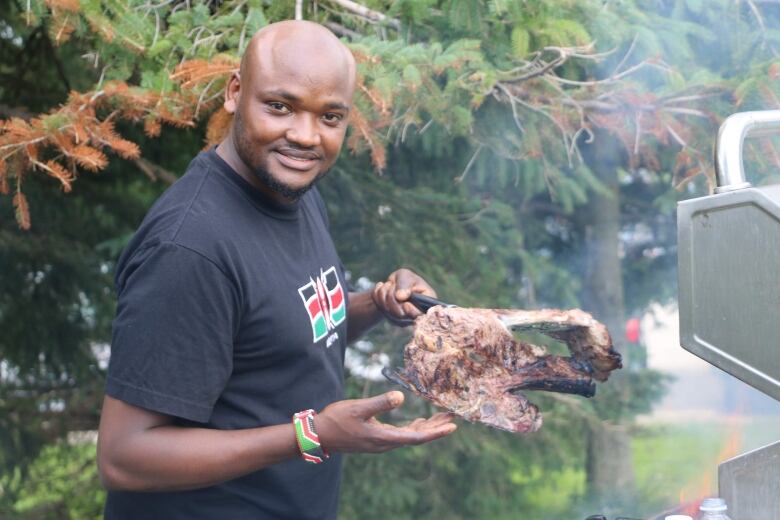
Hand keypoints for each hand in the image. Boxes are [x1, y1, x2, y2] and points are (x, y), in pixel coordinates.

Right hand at [316, 391, 456, 453]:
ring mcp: (381, 442)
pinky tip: (420, 420)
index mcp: (383, 438)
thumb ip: (380, 403)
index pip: (416, 437)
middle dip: (436, 427)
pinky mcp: (376, 438)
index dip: (435, 432)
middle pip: (417, 437)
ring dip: (427, 426)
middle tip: (453, 417)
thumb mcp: (358, 408)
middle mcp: (385, 443)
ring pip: (410, 435)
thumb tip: (400, 396)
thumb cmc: (337, 420)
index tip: (452, 426)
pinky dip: (414, 427)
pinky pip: (402, 434)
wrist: (319, 435)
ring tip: (442, 417)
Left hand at [372, 268, 435, 325]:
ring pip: (389, 312)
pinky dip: (377, 295)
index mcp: (426, 304)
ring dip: (384, 294)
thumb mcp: (406, 276)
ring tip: (388, 284)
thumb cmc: (405, 279)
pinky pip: (380, 309)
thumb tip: (401, 297)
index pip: (422, 315)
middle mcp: (416, 315)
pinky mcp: (391, 319)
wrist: (393, 285)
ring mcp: (403, 319)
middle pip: (401, 314)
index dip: (412, 312)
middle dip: (392, 296)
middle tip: (392, 285)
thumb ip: (405, 284)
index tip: (405, 304)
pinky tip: (381, 288)